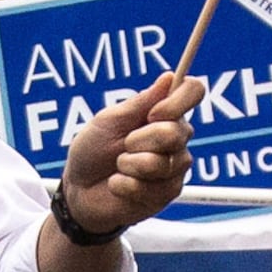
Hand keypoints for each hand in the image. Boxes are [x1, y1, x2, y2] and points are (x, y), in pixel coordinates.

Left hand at [62, 70, 201, 235]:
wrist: (78, 190)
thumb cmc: (92, 151)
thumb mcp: (109, 120)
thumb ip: (140, 103)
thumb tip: (169, 77)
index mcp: (164, 113)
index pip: (193, 91)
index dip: (177, 102)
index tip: (152, 114)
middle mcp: (176, 138)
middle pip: (176, 132)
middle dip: (139, 140)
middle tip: (123, 146)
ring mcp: (175, 167)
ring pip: (163, 163)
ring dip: (129, 165)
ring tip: (119, 167)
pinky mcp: (168, 193)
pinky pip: (151, 187)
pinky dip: (124, 185)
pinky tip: (118, 185)